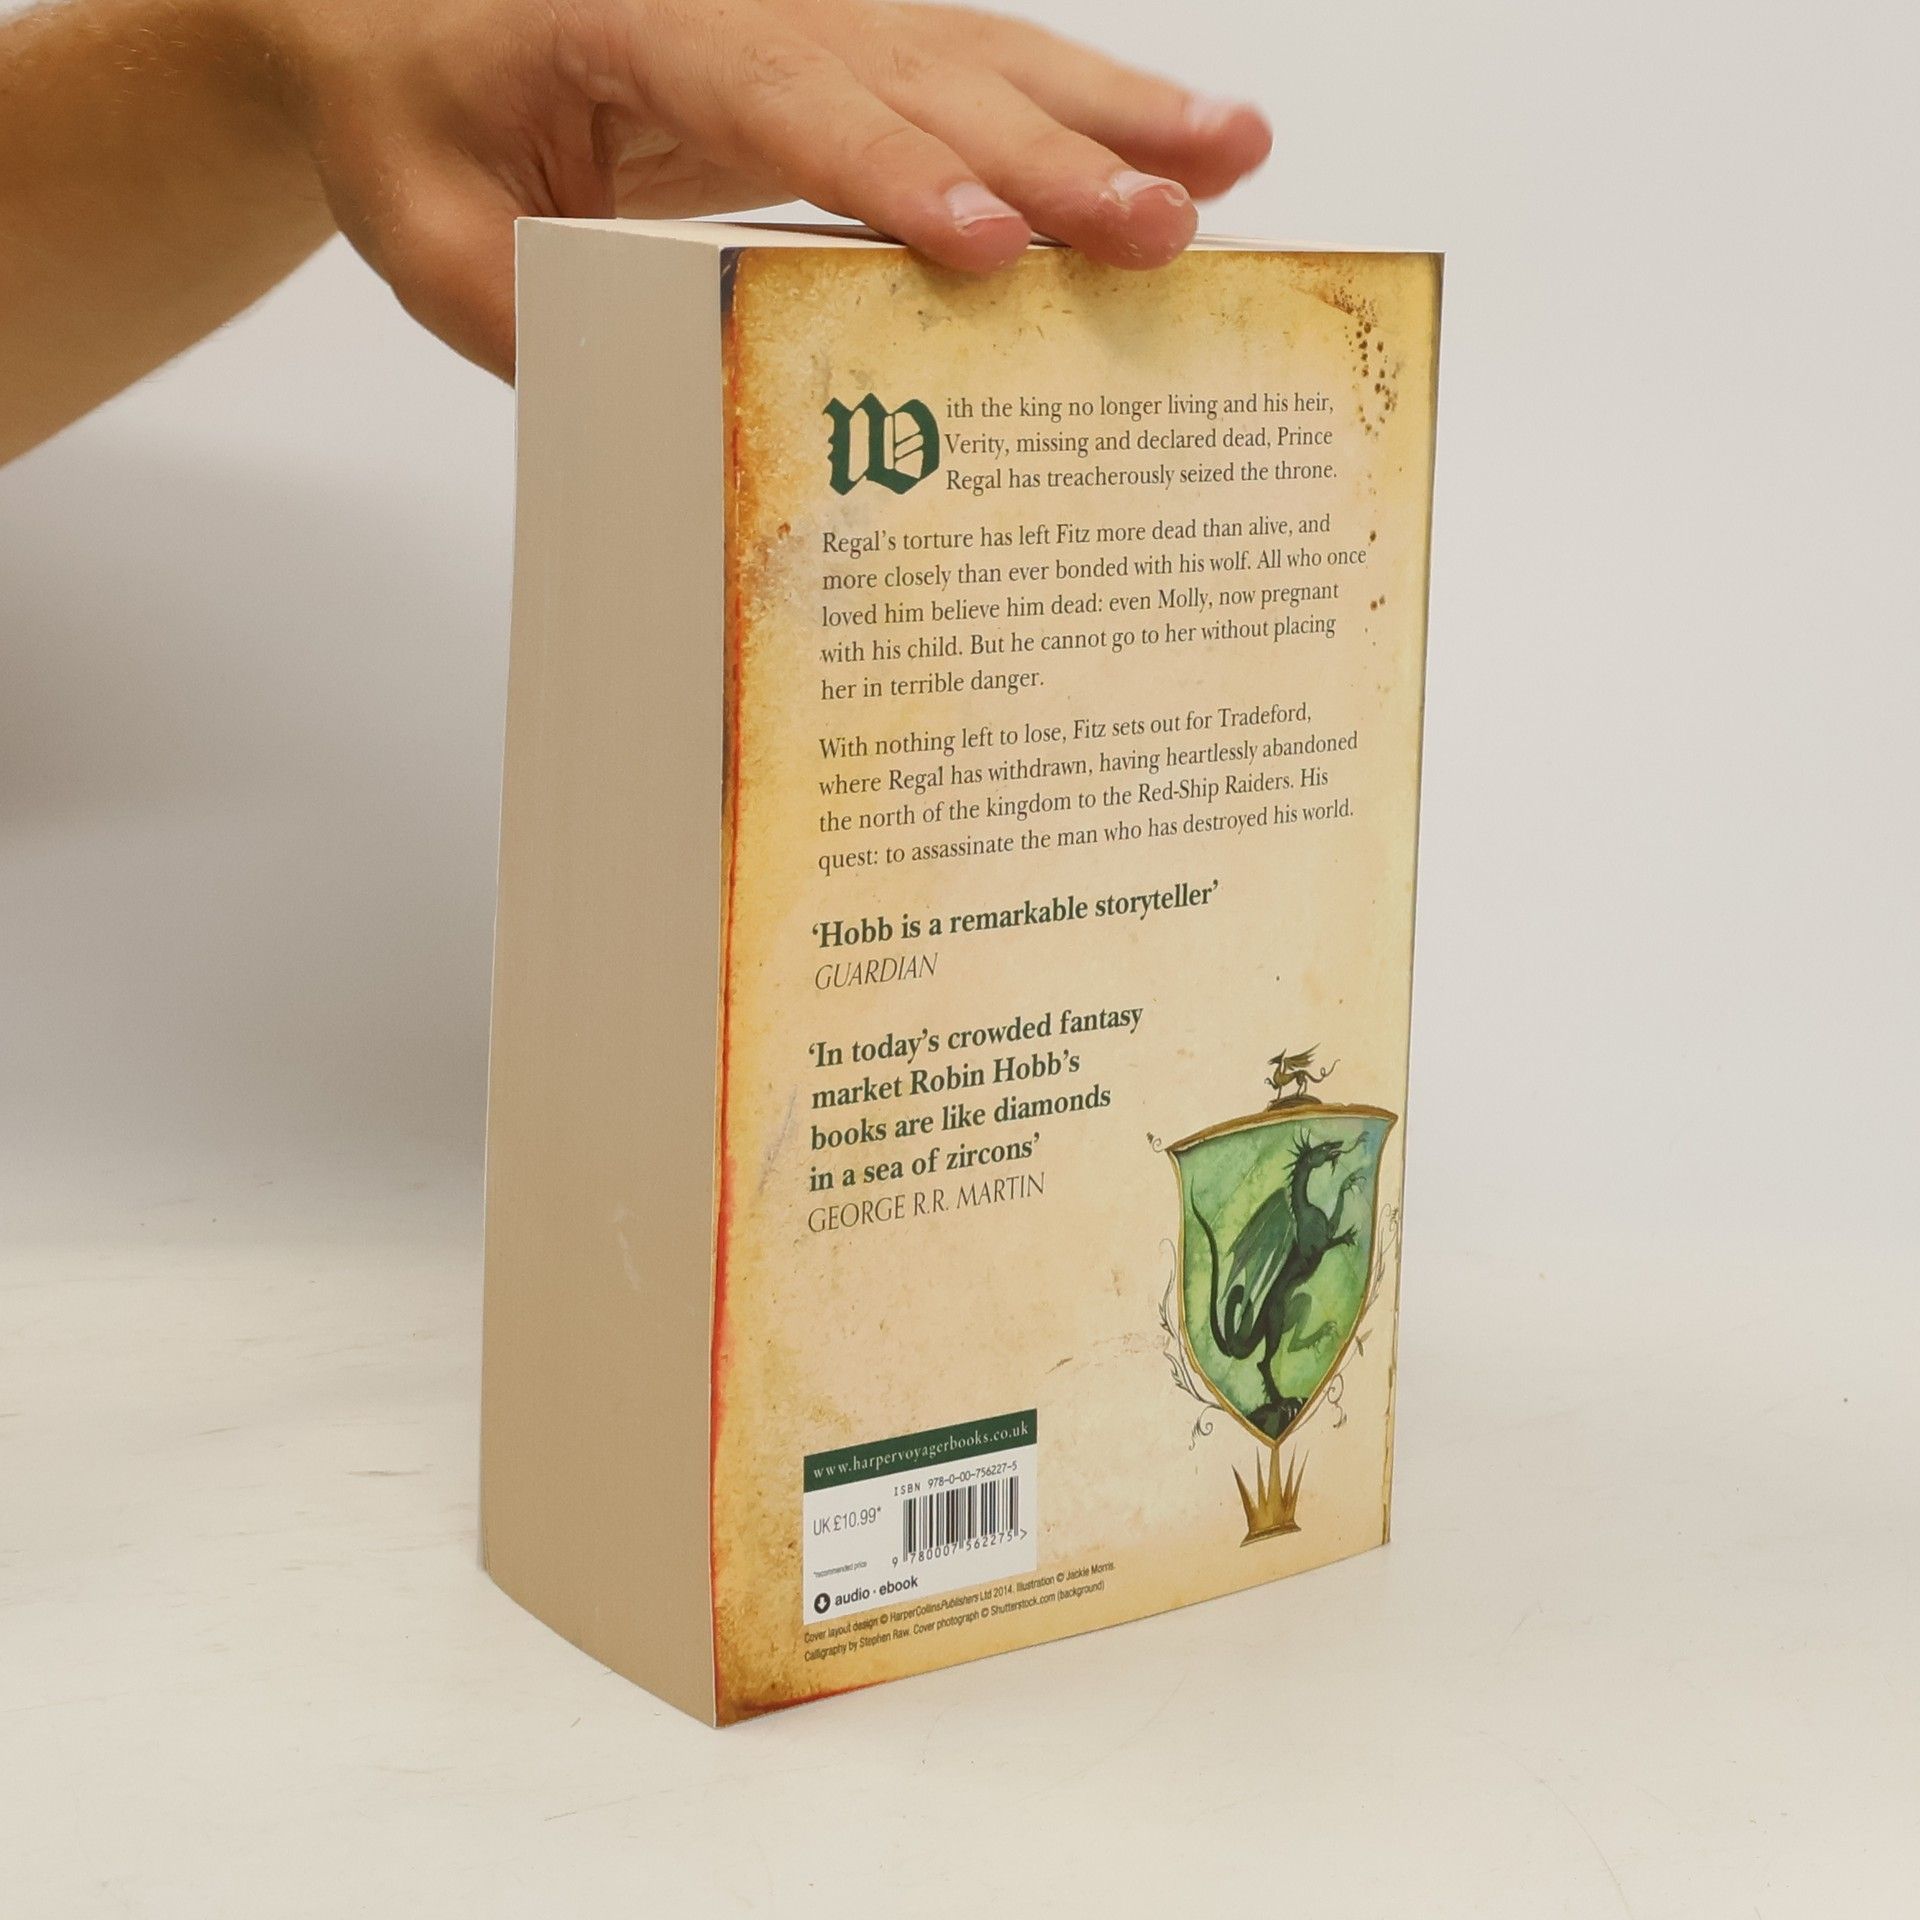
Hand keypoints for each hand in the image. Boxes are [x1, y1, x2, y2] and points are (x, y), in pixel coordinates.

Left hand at [251, 0, 1271, 376]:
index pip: (781, 101)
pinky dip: (1084, 108)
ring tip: (1233, 160)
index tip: (983, 242)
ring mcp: (811, 16)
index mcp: (633, 25)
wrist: (407, 26)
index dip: (888, 170)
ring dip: (1109, 117)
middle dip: (1048, 159)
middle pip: (920, 77)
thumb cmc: (419, 123)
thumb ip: (528, 318)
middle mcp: (747, 3)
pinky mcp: (848, 55)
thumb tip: (669, 415)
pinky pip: (979, 73)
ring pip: (979, 57)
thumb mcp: (428, 236)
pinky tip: (1182, 138)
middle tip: (1159, 228)